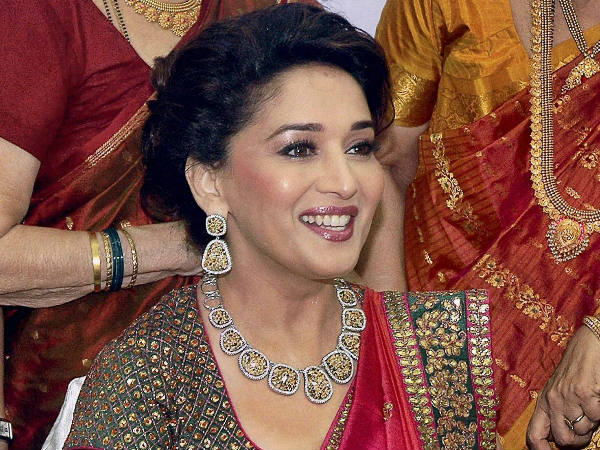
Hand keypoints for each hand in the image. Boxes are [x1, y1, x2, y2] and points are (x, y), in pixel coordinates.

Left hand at [527, 325, 599, 448]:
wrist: (589, 345)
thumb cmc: (575, 370)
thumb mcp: (558, 390)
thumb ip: (556, 413)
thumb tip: (558, 440)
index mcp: (544, 401)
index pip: (533, 434)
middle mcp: (552, 400)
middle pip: (562, 440)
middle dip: (577, 442)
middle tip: (585, 431)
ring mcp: (567, 396)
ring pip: (583, 430)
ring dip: (592, 422)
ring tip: (591, 405)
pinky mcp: (584, 392)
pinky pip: (596, 416)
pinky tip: (597, 397)